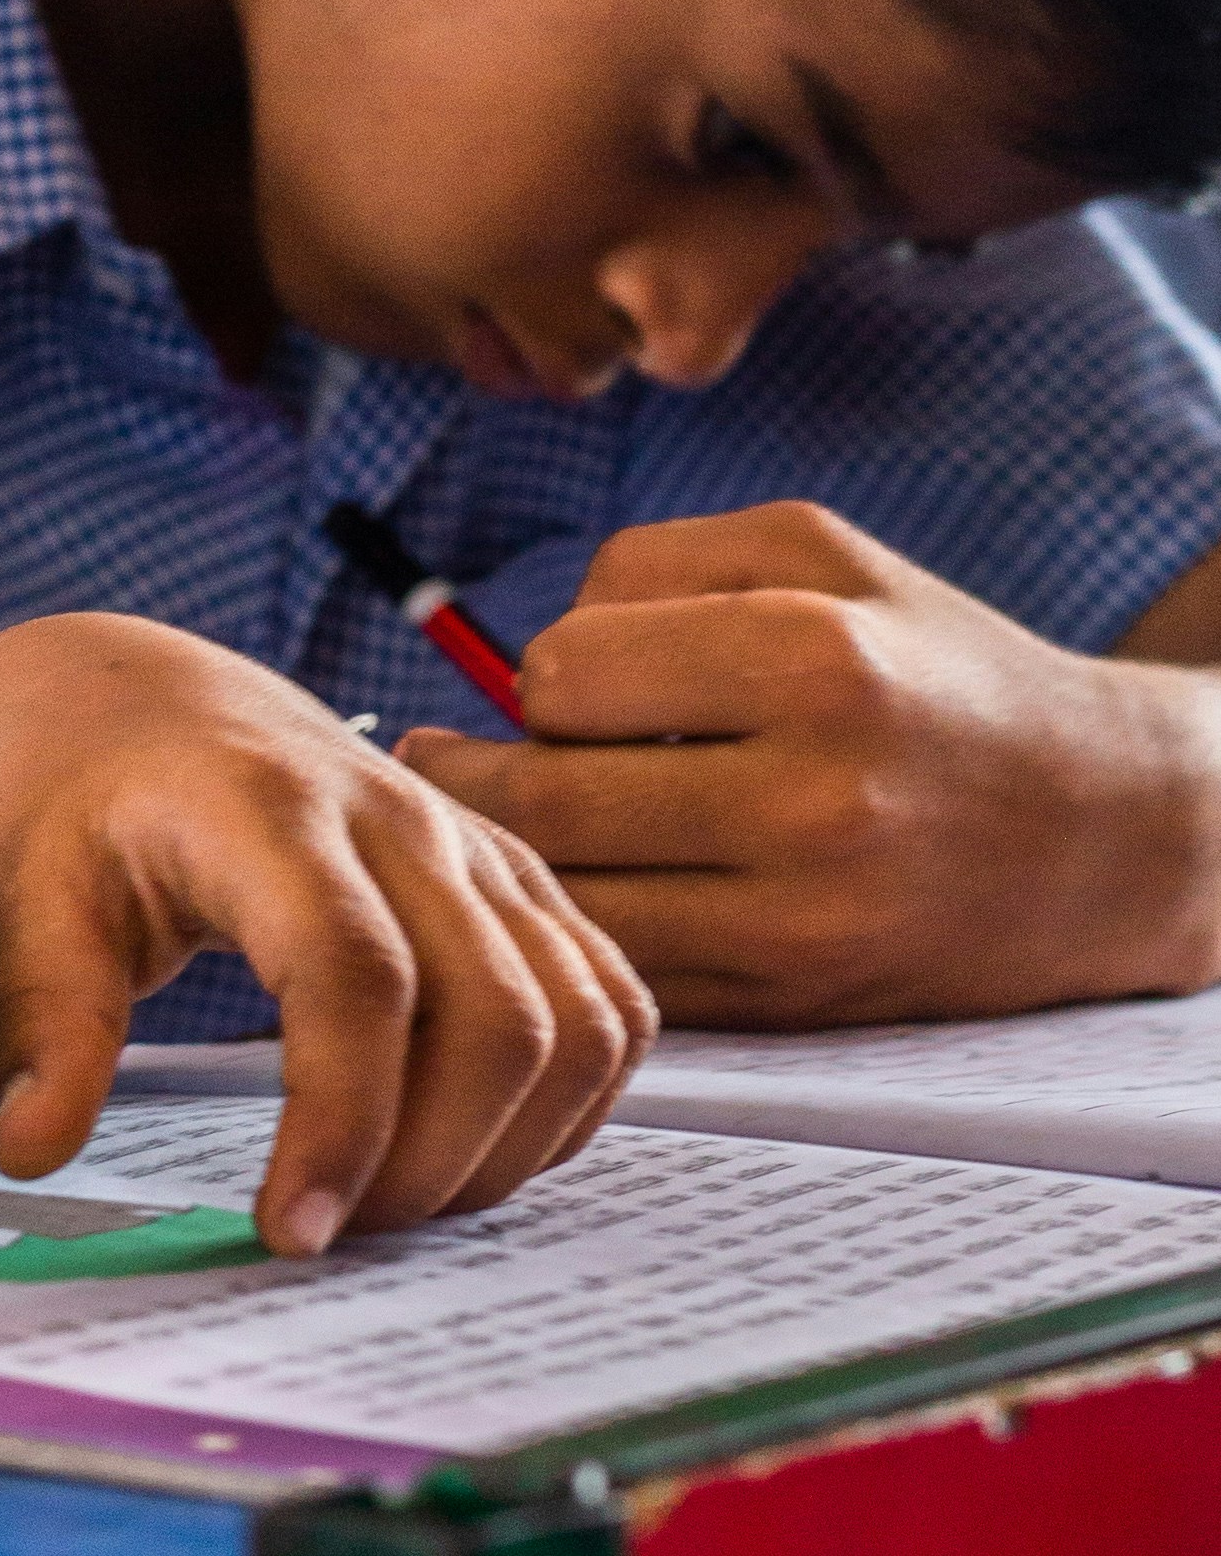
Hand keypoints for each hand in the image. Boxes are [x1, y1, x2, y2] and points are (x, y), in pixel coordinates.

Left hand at [0, 613, 650, 1248]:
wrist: (140, 708)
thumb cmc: (79, 809)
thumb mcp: (26, 899)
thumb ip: (42, 1020)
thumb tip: (35, 1152)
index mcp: (270, 811)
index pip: (356, 974)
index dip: (344, 1119)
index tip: (291, 1231)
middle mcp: (402, 819)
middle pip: (495, 1017)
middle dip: (431, 1163)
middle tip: (333, 1232)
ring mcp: (478, 851)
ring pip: (576, 1023)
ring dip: (506, 1148)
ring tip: (396, 1202)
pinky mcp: (523, 885)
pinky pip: (610, 1007)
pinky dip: (567, 1103)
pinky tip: (474, 1148)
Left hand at [402, 503, 1220, 1026]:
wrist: (1099, 830)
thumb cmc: (935, 668)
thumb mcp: (820, 553)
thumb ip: (652, 566)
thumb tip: (516, 663)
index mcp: (816, 660)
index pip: (564, 674)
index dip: (544, 674)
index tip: (568, 685)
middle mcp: (812, 798)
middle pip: (543, 801)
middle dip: (486, 777)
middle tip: (455, 761)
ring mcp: (802, 919)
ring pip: (566, 901)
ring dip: (519, 862)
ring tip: (516, 821)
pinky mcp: (793, 1002)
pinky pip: (623, 970)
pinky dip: (582, 930)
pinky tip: (595, 884)